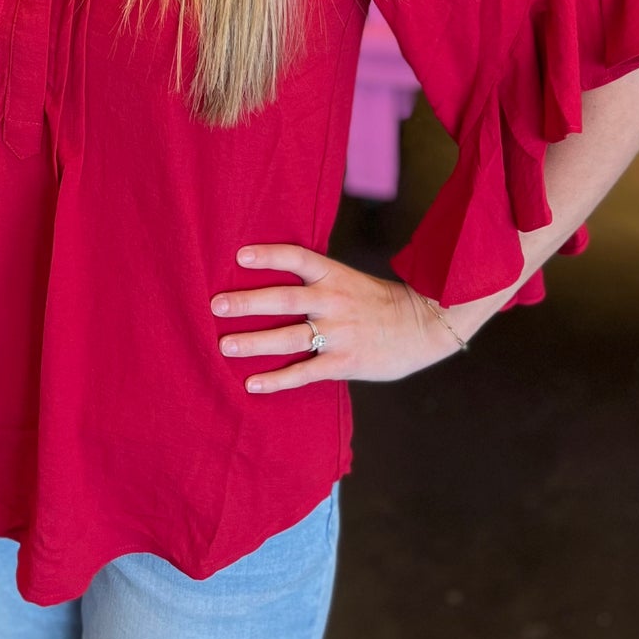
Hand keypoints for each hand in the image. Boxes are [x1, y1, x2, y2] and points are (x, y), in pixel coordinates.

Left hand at [210, 243, 468, 391]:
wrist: (423, 326)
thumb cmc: (378, 303)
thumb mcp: (349, 280)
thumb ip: (318, 281)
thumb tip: (274, 281)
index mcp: (334, 275)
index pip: (297, 258)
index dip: (268, 255)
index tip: (239, 255)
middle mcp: (333, 300)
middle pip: (284, 298)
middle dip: (248, 302)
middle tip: (216, 305)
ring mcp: (339, 332)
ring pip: (289, 337)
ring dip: (254, 342)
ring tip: (224, 345)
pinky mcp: (344, 361)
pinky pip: (304, 372)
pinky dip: (277, 379)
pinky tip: (252, 384)